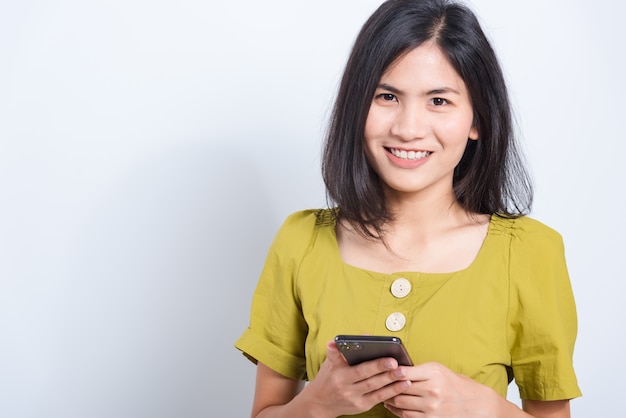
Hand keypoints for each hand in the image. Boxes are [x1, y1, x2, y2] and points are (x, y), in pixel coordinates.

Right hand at [301, 341, 412, 416]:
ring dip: (393, 383)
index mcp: (339, 375)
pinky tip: (403, 385)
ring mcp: (355, 399)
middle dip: (387, 373)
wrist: (319, 403)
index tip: (389, 359)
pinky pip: (379, 399)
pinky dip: (392, 392)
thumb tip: (360, 336)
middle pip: (370, 381)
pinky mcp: (361, 406)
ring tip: (405, 374)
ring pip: (377, 390)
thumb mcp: (330, 362)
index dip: (376, 365)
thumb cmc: (327, 378)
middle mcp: (347, 389)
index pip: (360, 370)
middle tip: (400, 366)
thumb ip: (342, 349)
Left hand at [383, 362, 501, 417]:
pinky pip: (406, 415)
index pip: (404, 372)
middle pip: (399, 388)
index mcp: (433, 373)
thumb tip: (395, 369)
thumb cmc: (454, 383)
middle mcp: (432, 390)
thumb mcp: (438, 370)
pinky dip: (397, 411)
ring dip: (389, 399)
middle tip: (379, 384)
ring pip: (400, 403)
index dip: (390, 372)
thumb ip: (418, 370)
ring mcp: (431, 407)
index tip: (383, 371)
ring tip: (385, 395)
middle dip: (387, 386)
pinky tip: (393, 406)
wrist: (475, 404)